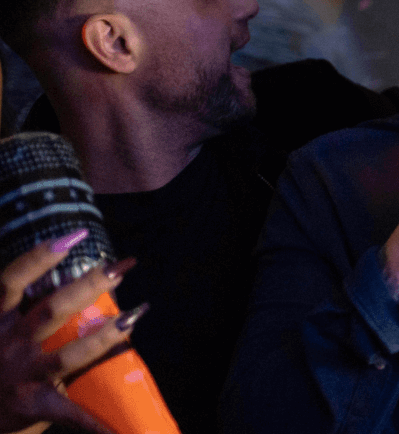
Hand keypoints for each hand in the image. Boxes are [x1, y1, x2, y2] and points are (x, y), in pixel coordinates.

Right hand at [1, 232, 139, 433]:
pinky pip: (70, 413)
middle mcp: (7, 344)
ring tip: (134, 316)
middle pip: (51, 309)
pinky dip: (97, 422)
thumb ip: (18, 309)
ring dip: (105, 336)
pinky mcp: (31, 405)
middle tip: (120, 269)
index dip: (39, 257)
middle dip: (88, 287)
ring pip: (69, 353)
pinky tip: (120, 427)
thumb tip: (62, 283)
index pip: (10, 281)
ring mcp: (21, 375)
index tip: (75, 236)